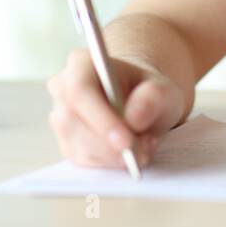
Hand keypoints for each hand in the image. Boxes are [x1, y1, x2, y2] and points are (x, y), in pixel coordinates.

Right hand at [46, 49, 186, 169]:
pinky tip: (131, 154)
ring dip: (114, 156)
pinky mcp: (67, 143)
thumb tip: (134, 118)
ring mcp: (62, 118)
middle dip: (110, 145)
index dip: (100, 118)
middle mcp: (63, 88)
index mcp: (82, 63)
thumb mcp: (163, 89)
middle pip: (73, 122)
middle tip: (143, 152)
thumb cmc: (148, 91)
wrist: (141, 103)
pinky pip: (84, 160)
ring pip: (79, 145)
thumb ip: (154, 97)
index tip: (126, 141)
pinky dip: (110, 163)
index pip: (80, 90)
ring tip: (144, 149)